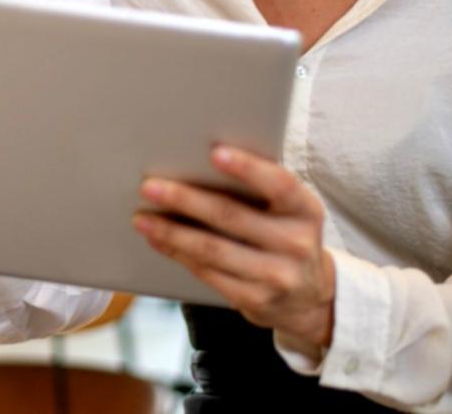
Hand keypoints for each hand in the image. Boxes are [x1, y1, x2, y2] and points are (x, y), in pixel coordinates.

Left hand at [133, 145, 334, 357]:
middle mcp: (296, 244)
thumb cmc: (285, 233)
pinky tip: (157, 238)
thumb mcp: (289, 210)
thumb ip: (259, 188)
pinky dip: (177, 253)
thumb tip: (198, 158)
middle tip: (150, 186)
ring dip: (171, 231)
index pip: (279, 184)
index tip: (214, 152)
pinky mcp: (254, 300)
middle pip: (232, 217)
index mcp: (306, 210)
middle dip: (186, 199)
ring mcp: (276, 276)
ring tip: (142, 216)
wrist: (309, 296)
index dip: (247, 168)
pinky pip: (207, 272)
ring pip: (212, 249)